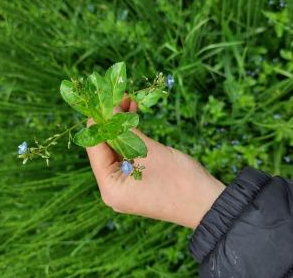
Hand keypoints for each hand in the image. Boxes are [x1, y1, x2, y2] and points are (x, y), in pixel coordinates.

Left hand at [86, 97, 224, 228]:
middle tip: (123, 98)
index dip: (99, 121)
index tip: (107, 99)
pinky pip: (127, 158)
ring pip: (116, 151)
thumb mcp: (149, 150)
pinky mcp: (134, 184)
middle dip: (113, 122)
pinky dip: (131, 140)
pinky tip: (134, 121)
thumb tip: (109, 109)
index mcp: (110, 187)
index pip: (94, 147)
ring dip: (123, 129)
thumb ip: (125, 130)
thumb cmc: (180, 178)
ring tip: (130, 104)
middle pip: (104, 149)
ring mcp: (123, 188)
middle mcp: (112, 190)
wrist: (207, 203)